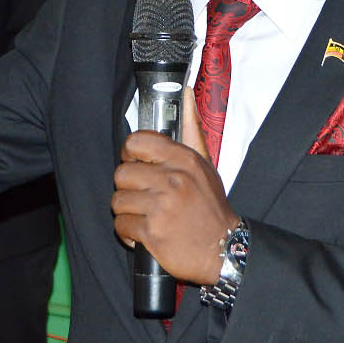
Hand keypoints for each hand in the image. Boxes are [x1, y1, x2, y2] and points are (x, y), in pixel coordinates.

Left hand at [112, 89, 236, 285]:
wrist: (225, 249)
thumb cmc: (211, 207)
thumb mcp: (206, 165)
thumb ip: (191, 130)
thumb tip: (187, 93)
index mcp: (183, 160)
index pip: (136, 142)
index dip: (130, 155)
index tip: (136, 165)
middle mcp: (172, 180)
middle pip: (121, 174)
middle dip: (128, 188)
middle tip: (143, 197)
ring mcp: (161, 206)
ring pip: (117, 201)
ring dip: (127, 212)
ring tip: (144, 216)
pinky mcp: (152, 232)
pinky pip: (120, 226)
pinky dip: (128, 234)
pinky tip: (143, 234)